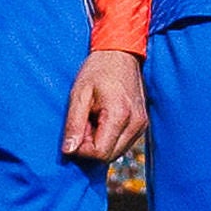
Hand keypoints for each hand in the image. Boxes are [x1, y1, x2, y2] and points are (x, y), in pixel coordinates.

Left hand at [62, 47, 149, 167]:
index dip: (83, 148)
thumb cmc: (97, 70)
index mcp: (120, 115)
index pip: (100, 153)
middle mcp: (135, 123)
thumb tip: (68, 151)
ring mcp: (141, 125)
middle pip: (109, 156)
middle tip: (84, 123)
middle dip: (91, 147)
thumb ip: (74, 124)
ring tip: (93, 119)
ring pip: (116, 153)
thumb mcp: (79, 94)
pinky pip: (122, 144)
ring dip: (100, 143)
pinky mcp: (142, 124)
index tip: (77, 129)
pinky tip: (103, 120)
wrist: (121, 54)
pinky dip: (110, 139)